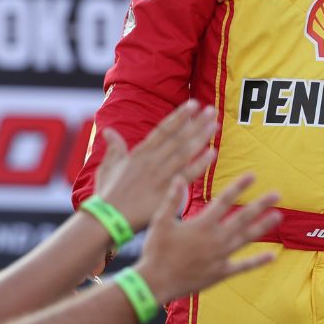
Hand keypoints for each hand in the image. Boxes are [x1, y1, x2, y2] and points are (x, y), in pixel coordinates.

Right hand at [94, 101, 218, 229]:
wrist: (107, 219)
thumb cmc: (107, 194)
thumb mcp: (108, 166)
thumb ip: (114, 147)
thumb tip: (108, 131)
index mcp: (140, 153)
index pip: (163, 130)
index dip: (179, 116)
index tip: (193, 104)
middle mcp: (152, 161)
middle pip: (178, 138)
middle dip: (196, 123)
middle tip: (212, 110)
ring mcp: (160, 175)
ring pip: (184, 152)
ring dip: (201, 138)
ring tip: (215, 125)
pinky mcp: (166, 191)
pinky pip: (186, 175)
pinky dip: (199, 164)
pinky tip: (212, 154)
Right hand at [133, 173, 280, 303]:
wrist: (155, 283)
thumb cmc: (155, 251)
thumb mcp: (160, 222)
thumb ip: (171, 199)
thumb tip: (179, 177)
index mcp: (202, 225)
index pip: (224, 200)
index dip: (239, 187)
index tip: (253, 176)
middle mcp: (215, 239)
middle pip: (242, 218)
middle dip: (260, 205)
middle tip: (277, 194)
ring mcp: (220, 257)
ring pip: (246, 238)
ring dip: (263, 227)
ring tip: (278, 216)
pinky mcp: (221, 273)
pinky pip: (243, 266)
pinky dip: (258, 261)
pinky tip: (272, 256)